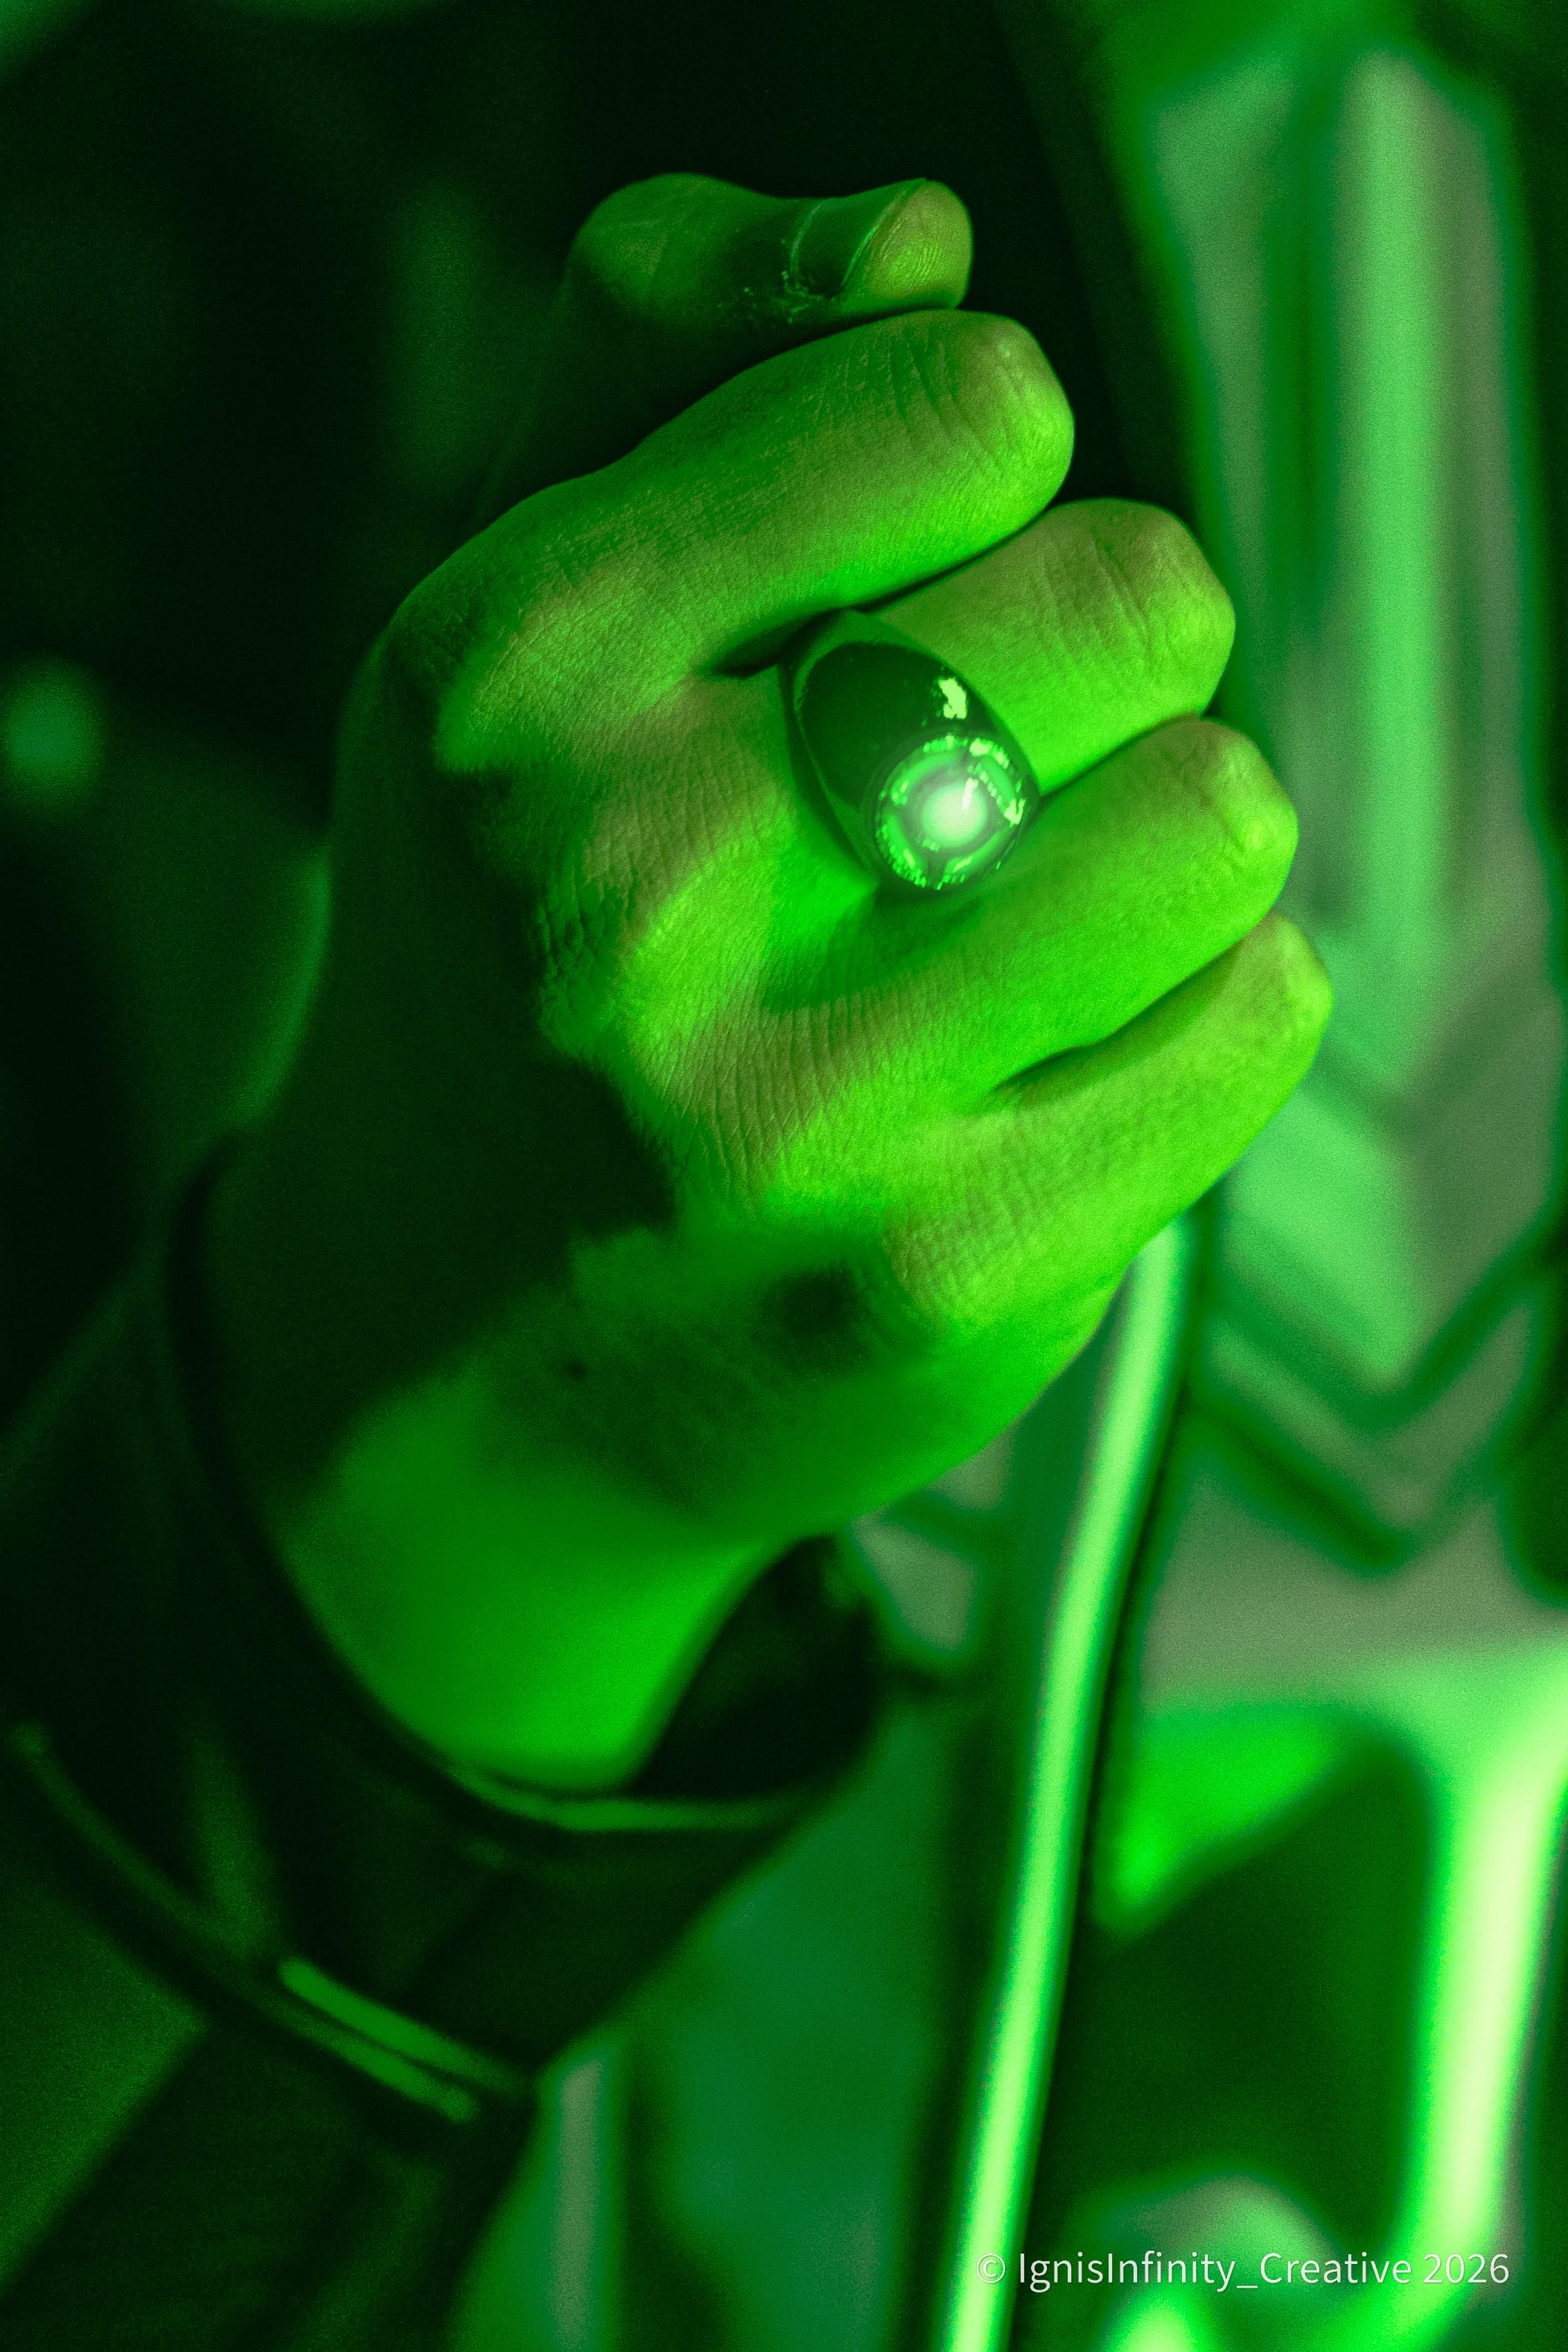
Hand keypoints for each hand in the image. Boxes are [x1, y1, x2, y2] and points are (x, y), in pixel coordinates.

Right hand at [206, 176, 1328, 1784]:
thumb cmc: (522, 944)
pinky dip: (1201, 1010)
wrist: (459, 1346)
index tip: (911, 578)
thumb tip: (918, 237)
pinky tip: (1058, 1056)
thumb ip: (673, 345)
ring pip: (1218, 811)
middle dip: (1102, 658)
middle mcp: (630, 886)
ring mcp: (790, 1108)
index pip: (970, 400)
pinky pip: (1255, 1014)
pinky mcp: (941, 1278)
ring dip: (1167, 838)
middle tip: (985, 765)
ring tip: (1031, 911)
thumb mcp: (519, 617)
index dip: (987, 474)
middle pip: (1138, 594)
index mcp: (516, 670)